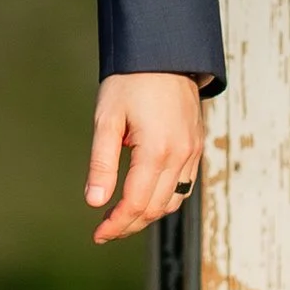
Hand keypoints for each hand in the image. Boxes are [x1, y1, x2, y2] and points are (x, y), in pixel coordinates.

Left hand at [85, 72, 206, 244]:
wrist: (164, 54)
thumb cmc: (130, 81)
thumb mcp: (107, 119)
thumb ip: (101, 163)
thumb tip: (94, 202)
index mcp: (157, 151)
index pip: (136, 203)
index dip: (116, 224)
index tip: (98, 234)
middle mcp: (180, 156)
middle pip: (156, 208)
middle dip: (129, 225)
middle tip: (105, 231)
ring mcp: (192, 152)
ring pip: (173, 201)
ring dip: (147, 215)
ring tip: (121, 218)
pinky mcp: (196, 147)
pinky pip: (184, 186)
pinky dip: (165, 199)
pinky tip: (145, 199)